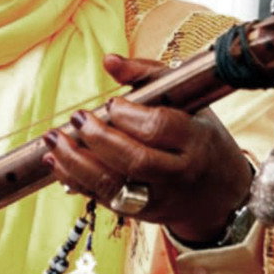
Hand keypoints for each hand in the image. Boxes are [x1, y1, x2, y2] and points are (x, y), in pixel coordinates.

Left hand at [43, 55, 251, 242]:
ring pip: (114, 185)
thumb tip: (109, 60)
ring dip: (76, 162)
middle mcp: (178, 173)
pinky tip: (56, 161)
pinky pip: (102, 199)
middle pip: (135, 160)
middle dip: (99, 138)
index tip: (111, 102)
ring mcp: (158, 197)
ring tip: (54, 140)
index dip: (129, 115)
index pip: (160, 128)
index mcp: (195, 140)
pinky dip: (74, 180)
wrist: (218, 194)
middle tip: (77, 118)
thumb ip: (147, 75)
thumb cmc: (197, 137)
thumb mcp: (187, 102)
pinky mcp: (139, 214)